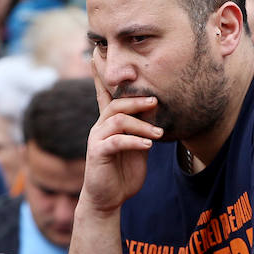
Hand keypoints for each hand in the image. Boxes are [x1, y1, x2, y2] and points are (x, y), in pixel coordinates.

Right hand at [83, 70, 162, 216]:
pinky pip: (116, 141)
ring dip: (141, 125)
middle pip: (115, 103)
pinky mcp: (97, 153)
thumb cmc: (123, 172)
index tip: (96, 55)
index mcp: (109, 123)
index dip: (100, 75)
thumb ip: (143, 128)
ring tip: (157, 134)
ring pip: (118, 120)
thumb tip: (154, 106)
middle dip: (135, 100)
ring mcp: (97, 139)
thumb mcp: (139, 147)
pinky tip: (148, 146)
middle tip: (155, 101)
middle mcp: (100, 127)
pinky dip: (134, 141)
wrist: (108, 199)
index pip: (104, 95)